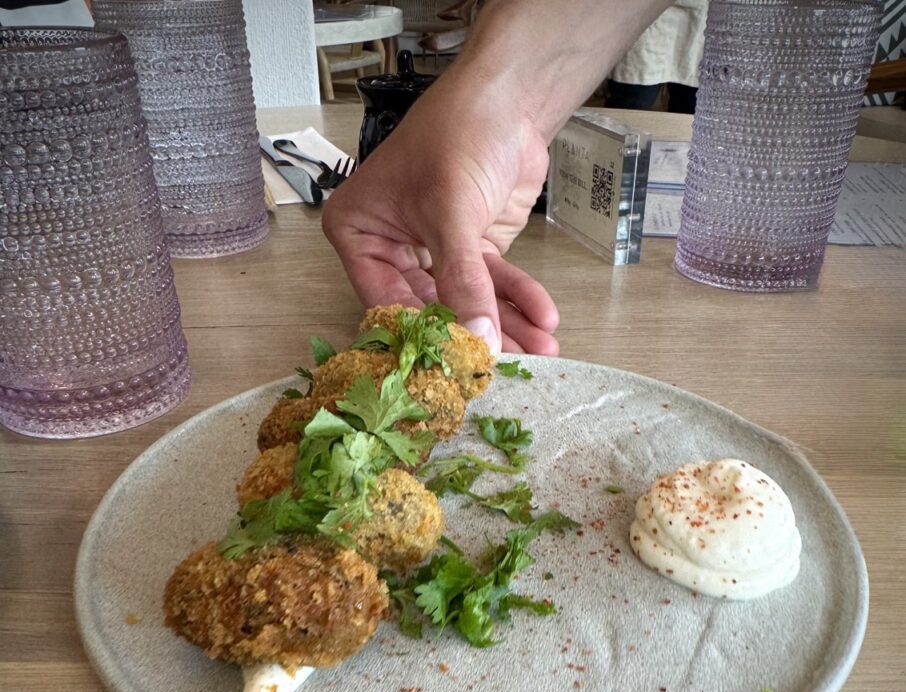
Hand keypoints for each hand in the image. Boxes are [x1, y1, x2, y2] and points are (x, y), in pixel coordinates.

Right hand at [322, 77, 559, 355]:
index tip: (454, 367)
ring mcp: (436, 251)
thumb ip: (462, 280)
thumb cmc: (457, 131)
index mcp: (360, 234)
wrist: (509, 97)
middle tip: (506, 367)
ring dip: (507, 325)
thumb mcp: (451, 212)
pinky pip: (496, 284)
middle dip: (475, 334)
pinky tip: (544, 318)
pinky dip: (522, 299)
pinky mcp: (474, 249)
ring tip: (541, 350)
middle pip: (432, 309)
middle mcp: (393, 248)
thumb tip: (476, 338)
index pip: (385, 301)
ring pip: (469, 301)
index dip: (421, 336)